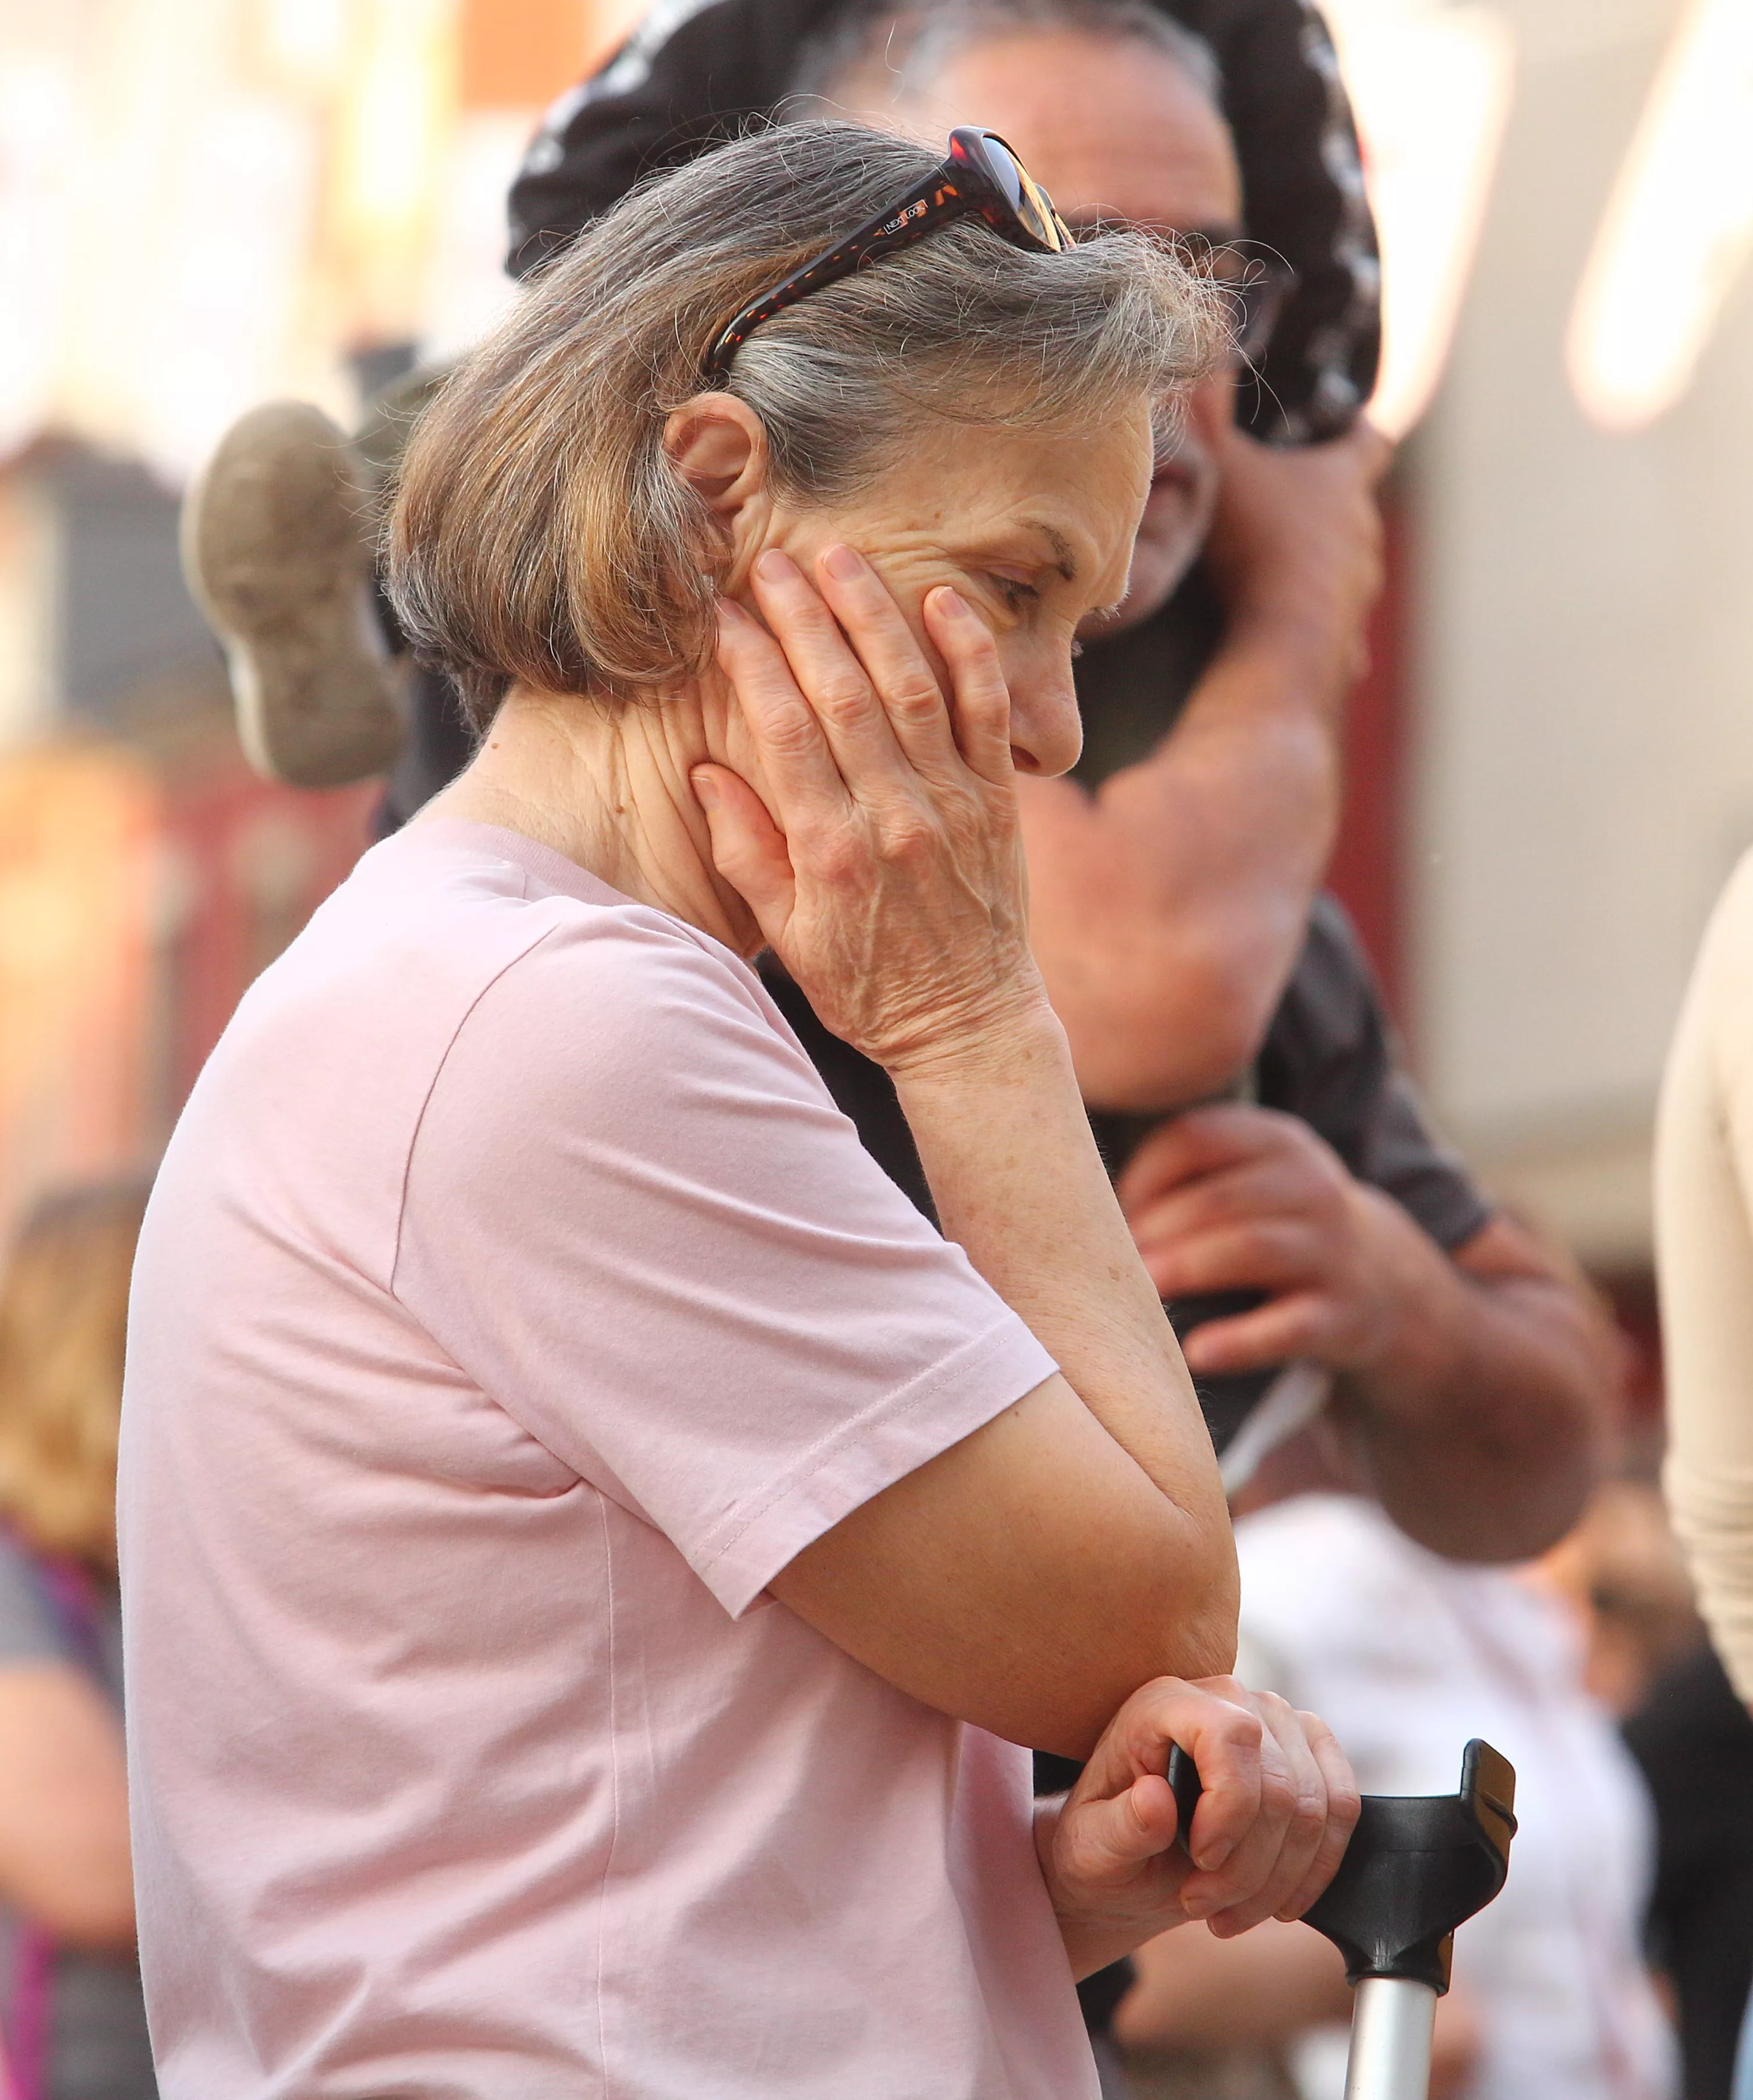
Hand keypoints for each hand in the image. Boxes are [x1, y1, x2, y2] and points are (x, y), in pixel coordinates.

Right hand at [696, 547, 1049, 1073]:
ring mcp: (952, 805)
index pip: (781, 729)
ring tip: (841, 556)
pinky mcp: (1000, 803)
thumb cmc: (867, 988)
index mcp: (828, 851)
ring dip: (874, 615)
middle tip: (772, 559)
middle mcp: (892, 818)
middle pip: (841, 693)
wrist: (968, 1025)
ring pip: (911, 688)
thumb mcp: (788, 938)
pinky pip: (989, 714)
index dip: (750, 661)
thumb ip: (747, 854)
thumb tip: (707, 772)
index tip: (723, 612)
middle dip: (803, 617)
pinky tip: (945, 600)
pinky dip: (970, 654)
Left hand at [1037, 1674, 1357, 1976]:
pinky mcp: (1308, 1751)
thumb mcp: (1089, 1849)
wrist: (1129, 1860)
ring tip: (1228, 1912)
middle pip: (1278, 1785)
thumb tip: (1155, 1799)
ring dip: (1278, 1880)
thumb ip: (1118, 1827)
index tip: (1200, 1863)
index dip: (1230, 1810)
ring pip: (1315, 1807)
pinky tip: (1277, 1901)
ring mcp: (1275, 1719)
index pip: (1232, 1736)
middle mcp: (1226, 1696)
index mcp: (1165, 1702)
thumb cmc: (1103, 1846)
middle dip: (1248, 1868)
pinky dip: (1315, 1869)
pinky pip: (1342, 1809)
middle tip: (1202, 1907)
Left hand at [1116, 1103, 1454, 1377]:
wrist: (1380, 1282)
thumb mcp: (1245, 1181)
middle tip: (1109, 1261)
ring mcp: (1332, 1251)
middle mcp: (1309, 1186)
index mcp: (1274, 1141)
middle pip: (1219, 1197)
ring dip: (1188, 1269)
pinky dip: (1241, 1340)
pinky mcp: (1342, 1316)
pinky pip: (1289, 1327)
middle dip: (1157, 1228)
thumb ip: (1182, 1178)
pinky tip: (1195, 1353)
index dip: (1144, 1174)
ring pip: (1252, 1249)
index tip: (1110, 1213)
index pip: (1196, 1137)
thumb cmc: (1271, 1226)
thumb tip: (1072, 1200)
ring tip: (1140, 1291)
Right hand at [1201, 418, 1389, 693]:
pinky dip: (1319, 629)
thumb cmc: (1260, 543)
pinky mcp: (1347, 640)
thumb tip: (1195, 363)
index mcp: (1344, 483)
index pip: (1369, 442)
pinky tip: (1296, 637)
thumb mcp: (1222, 467)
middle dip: (1326, 506)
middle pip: (1355, 508)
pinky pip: (1338, 633)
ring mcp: (1360, 590)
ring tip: (1282, 574)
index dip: (1357, 430)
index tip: (1347, 425)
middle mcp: (1364, 533)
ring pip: (1347, 570)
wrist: (1283, 634)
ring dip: (1322, 568)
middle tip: (1286, 505)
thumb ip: (1207, 416)